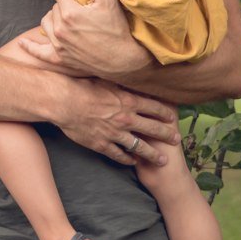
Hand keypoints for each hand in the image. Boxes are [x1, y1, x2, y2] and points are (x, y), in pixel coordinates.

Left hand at [15, 0, 155, 83]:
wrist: (122, 60)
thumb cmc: (117, 29)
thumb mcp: (109, 1)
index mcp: (69, 13)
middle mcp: (59, 29)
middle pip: (54, 9)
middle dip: (64, 7)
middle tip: (79, 10)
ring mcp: (58, 45)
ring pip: (46, 24)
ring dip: (53, 19)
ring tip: (64, 19)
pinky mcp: (59, 58)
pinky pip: (39, 52)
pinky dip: (30, 47)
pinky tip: (22, 43)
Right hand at [51, 76, 177, 166]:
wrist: (63, 102)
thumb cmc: (82, 86)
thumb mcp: (106, 80)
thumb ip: (121, 83)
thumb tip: (131, 77)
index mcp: (128, 101)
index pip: (154, 108)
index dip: (165, 114)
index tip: (173, 119)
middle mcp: (125, 118)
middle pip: (152, 129)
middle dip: (167, 135)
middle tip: (176, 140)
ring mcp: (114, 133)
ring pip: (139, 146)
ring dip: (152, 154)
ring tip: (161, 160)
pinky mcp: (102, 144)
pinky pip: (118, 154)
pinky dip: (127, 159)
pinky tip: (133, 162)